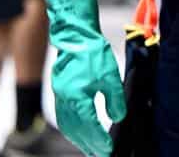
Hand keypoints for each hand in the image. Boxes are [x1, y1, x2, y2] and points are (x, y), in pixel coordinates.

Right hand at [34, 0, 126, 156]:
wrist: (75, 33)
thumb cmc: (91, 51)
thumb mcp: (110, 75)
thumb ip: (114, 98)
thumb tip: (118, 116)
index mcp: (77, 98)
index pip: (89, 127)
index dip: (99, 140)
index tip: (108, 149)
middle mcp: (65, 99)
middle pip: (76, 130)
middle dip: (88, 144)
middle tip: (100, 154)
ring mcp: (60, 95)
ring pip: (68, 124)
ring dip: (79, 138)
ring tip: (89, 147)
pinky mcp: (60, 90)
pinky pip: (63, 115)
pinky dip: (72, 126)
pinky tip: (79, 128)